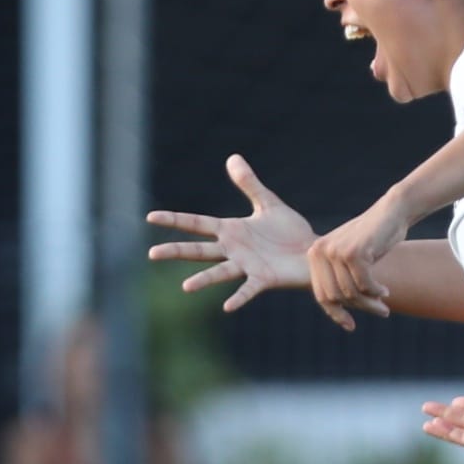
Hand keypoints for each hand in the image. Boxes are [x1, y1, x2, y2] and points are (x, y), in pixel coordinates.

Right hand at [147, 154, 315, 311]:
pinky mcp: (264, 279)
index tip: (150, 217)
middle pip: (199, 250)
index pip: (197, 223)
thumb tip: (233, 157)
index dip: (175, 220)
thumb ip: (250, 184)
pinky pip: (248, 290)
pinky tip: (227, 307)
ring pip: (220, 272)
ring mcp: (247, 266)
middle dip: (176, 251)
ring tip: (186, 287)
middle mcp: (233, 250)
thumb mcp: (268, 203)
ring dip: (204, 280)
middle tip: (152, 254)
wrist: (312, 252)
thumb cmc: (289, 231)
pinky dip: (239, 297)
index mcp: (231, 231)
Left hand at [307, 192, 408, 330]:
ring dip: (371, 302)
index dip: (336, 313)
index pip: (321, 294)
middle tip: (381, 311)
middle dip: (359, 308)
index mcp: (314, 253)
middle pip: (335, 296)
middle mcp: (320, 251)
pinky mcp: (353, 253)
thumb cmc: (373, 239)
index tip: (351, 326)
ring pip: (351, 293)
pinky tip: (385, 290)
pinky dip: (376, 291)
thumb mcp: (350, 259)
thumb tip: (337, 313)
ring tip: (384, 303)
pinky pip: (364, 285)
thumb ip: (339, 279)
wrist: (392, 212)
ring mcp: (335, 251)